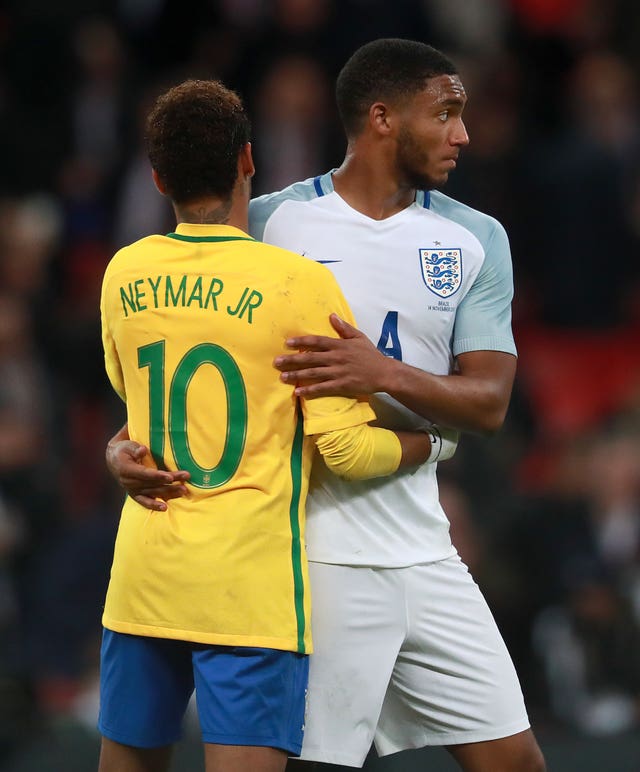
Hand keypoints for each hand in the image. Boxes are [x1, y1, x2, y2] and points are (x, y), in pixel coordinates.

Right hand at [106, 440, 189, 511]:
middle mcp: (129, 482)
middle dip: (170, 482)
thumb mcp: (128, 446)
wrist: (114, 461)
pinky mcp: (135, 495)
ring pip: (153, 492)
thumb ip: (135, 449)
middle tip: (185, 477)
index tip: (170, 477)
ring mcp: (132, 490)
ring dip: (169, 492)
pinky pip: (145, 502)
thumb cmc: (124, 450)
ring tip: (183, 490)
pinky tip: (165, 508)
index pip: (144, 474)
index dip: (157, 476)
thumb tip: (143, 450)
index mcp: (126, 469)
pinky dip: (154, 505)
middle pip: (152, 483)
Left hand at [273, 314, 389, 397]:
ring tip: (282, 377)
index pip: (316, 342)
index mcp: (339, 345)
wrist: (384, 373)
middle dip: (292, 360)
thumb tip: (331, 315)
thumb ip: (344, 328)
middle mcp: (336, 358)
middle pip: (310, 358)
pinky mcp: (342, 385)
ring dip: (297, 375)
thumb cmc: (371, 355)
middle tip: (276, 362)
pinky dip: (310, 390)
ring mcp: (338, 372)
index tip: (287, 343)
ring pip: (313, 373)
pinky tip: (298, 392)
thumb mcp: (358, 337)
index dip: (301, 342)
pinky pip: (323, 388)